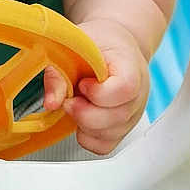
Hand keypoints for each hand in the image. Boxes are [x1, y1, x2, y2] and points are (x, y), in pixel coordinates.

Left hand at [43, 24, 148, 154]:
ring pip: (109, 136)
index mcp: (131, 67)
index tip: (83, 83)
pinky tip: (82, 119)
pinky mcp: (122, 129)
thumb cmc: (99, 43)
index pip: (125, 89)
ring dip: (84, 124)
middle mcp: (138, 95)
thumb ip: (60, 72)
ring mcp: (132, 115)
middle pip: (116, 117)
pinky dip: (87, 137)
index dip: (98, 92)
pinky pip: (105, 146)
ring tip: (78, 104)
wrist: (115, 46)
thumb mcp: (76, 45)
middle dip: (84, 112)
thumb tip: (52, 103)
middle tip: (72, 98)